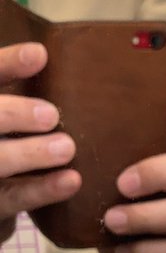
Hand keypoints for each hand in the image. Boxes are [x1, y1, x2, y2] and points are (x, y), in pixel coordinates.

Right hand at [0, 42, 80, 244]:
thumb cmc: (9, 140)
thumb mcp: (13, 112)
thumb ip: (23, 89)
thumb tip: (55, 57)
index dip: (7, 63)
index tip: (40, 54)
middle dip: (12, 115)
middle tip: (51, 115)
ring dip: (28, 154)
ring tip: (66, 148)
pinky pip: (14, 198)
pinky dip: (43, 189)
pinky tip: (71, 181)